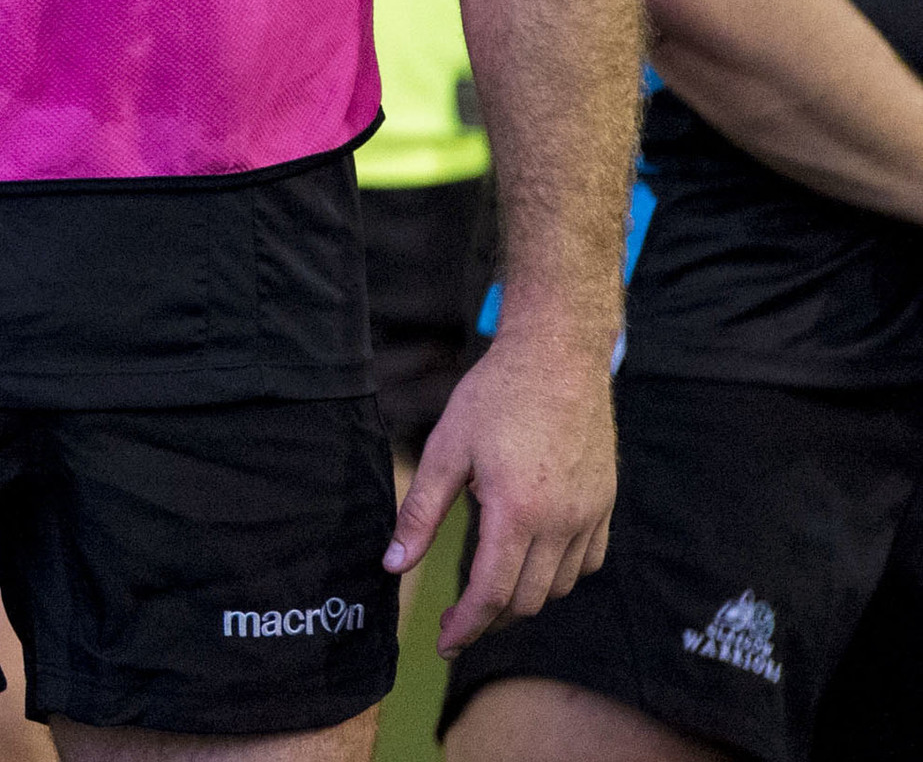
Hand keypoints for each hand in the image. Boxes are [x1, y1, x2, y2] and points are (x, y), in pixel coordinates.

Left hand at [388, 331, 616, 657]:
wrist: (558, 357)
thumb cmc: (494, 397)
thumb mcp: (444, 450)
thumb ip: (420, 513)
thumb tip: (393, 565)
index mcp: (516, 512)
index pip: (491, 594)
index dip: (465, 627)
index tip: (442, 642)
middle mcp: (561, 523)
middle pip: (527, 600)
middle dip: (489, 621)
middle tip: (458, 622)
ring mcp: (589, 516)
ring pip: (559, 587)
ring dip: (524, 600)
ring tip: (489, 592)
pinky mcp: (605, 505)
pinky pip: (587, 563)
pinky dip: (559, 576)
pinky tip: (532, 562)